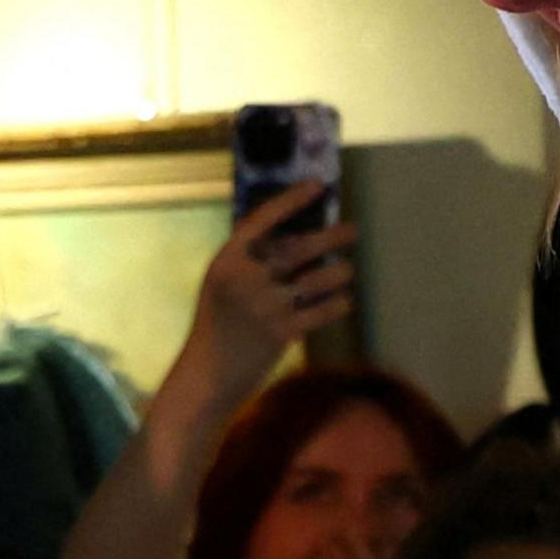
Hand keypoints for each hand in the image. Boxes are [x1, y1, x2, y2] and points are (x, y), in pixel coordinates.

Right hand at [169, 182, 357, 417]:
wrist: (207, 374)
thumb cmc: (218, 325)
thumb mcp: (221, 284)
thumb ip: (250, 261)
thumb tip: (294, 236)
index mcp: (227, 260)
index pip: (262, 219)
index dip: (291, 200)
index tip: (316, 184)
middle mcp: (245, 278)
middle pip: (299, 247)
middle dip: (331, 236)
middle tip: (352, 230)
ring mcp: (264, 305)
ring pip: (318, 278)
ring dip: (339, 272)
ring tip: (346, 270)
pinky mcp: (281, 332)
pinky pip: (322, 310)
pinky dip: (338, 303)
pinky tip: (343, 300)